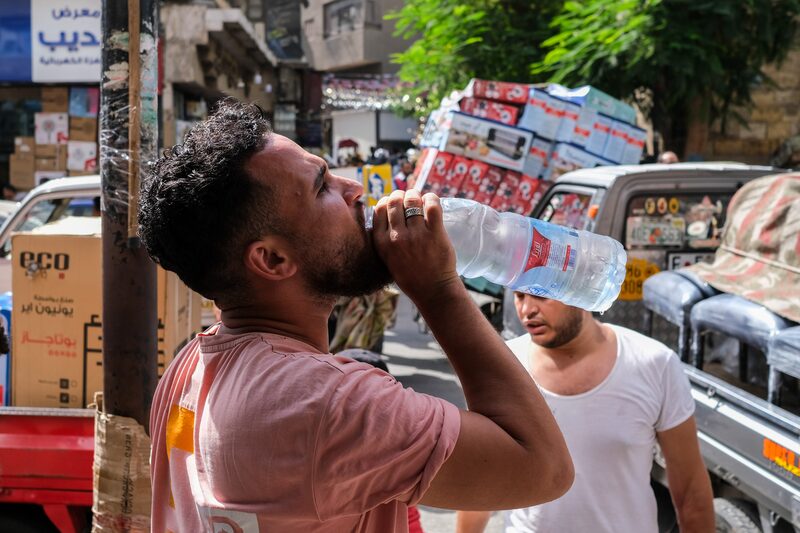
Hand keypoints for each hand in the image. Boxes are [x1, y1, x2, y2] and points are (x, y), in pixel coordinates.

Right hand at [372, 189, 458, 304]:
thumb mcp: (388, 258)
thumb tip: (387, 213)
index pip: (379, 209)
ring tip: (419, 198)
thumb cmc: (410, 275)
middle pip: (394, 201)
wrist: (432, 290)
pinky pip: (432, 205)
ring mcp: (417, 235)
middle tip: (407, 198)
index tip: (392, 202)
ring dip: (415, 195)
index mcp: (382, 243)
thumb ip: (385, 239)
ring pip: (412, 201)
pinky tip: (430, 201)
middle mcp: (397, 237)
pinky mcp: (435, 233)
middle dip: (400, 195)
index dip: (386, 201)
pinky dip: (431, 198)